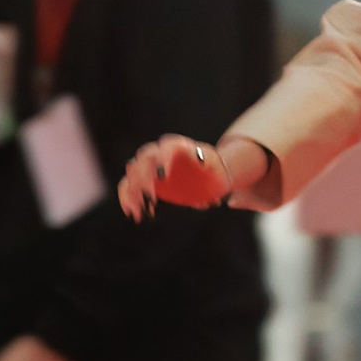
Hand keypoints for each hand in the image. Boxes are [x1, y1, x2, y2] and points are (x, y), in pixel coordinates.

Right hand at [118, 133, 267, 219]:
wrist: (208, 174)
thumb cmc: (215, 175)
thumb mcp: (221, 178)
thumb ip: (220, 183)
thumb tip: (234, 200)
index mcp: (181, 147)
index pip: (168, 146)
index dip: (164, 159)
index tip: (163, 176)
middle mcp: (162, 152)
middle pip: (145, 157)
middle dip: (144, 175)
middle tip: (151, 196)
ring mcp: (150, 164)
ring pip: (133, 171)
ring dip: (132, 190)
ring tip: (138, 210)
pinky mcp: (144, 179)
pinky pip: (128, 185)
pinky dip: (127, 198)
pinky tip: (134, 214)